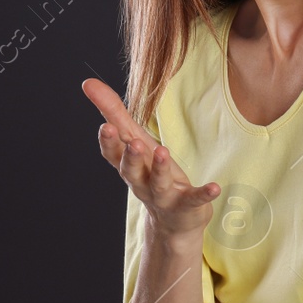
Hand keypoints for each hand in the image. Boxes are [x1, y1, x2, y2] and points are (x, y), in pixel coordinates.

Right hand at [82, 77, 221, 237]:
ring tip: (163, 152)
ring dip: (160, 169)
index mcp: (129, 165)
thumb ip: (114, 112)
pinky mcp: (187, 206)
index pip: (113, 155)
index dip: (109, 143)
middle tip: (133, 142)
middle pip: (131, 172)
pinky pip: (195, 200)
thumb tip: (88, 82)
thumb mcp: (134, 140)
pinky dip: (203, 194)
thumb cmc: (150, 171)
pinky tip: (215, 188)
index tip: (105, 127)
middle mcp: (142, 183)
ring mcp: (164, 196)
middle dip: (131, 157)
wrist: (172, 221)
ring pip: (159, 185)